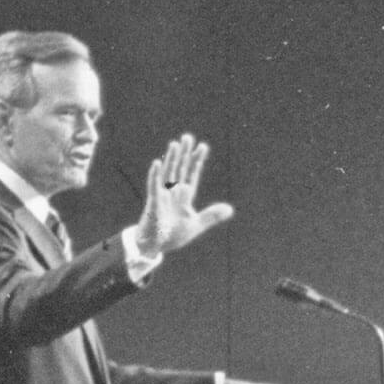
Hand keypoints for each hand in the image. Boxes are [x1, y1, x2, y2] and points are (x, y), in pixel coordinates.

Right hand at [134, 133, 233, 255]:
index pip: (192, 175)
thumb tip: (230, 209)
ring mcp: (162, 196)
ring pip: (168, 174)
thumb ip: (211, 216)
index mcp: (184, 197)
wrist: (155, 247)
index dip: (196, 161)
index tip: (202, 146)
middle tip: (188, 137)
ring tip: (175, 144)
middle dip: (184, 154)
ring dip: (171, 159)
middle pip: (180, 169)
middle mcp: (173, 193)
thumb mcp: (195, 224)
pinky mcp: (153, 204)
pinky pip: (154, 187)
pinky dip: (155, 175)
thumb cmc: (172, 235)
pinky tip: (157, 163)